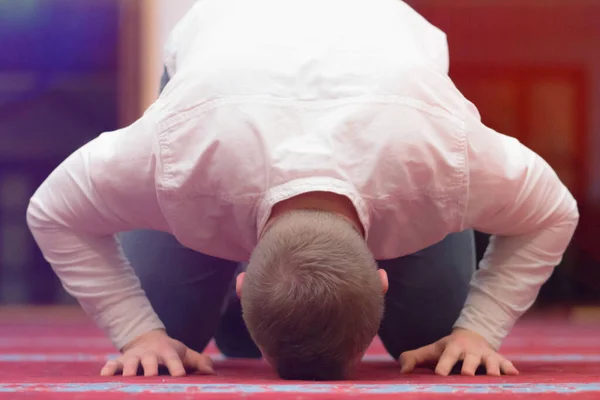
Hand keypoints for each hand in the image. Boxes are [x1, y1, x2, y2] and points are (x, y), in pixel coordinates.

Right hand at [100, 329, 214, 376]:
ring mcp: (134, 357)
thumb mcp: (185, 353)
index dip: (176, 367)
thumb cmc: (170, 351)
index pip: (173, 359)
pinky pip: (112, 364)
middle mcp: (150, 354)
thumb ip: (200, 362)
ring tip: (126, 378)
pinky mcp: (120, 360)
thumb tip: (212, 373)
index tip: (180, 375)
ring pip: (130, 363)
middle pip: (150, 362)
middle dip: (150, 369)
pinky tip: (104, 376)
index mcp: (167, 352)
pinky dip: (108, 369)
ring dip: (128, 370)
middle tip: (151, 377)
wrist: (147, 338)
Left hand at [399, 328, 518, 375]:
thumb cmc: (447, 349)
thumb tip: (402, 372)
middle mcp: (471, 351)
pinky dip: (509, 368)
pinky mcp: (499, 359)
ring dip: (492, 369)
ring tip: (493, 377)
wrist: (472, 335)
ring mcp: (486, 355)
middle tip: (468, 376)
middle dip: (470, 367)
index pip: (447, 356)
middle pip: (470, 360)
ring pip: (491, 363)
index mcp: (453, 348)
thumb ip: (414, 358)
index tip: (439, 375)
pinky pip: (506, 363)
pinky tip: (514, 375)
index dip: (443, 365)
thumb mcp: (431, 351)